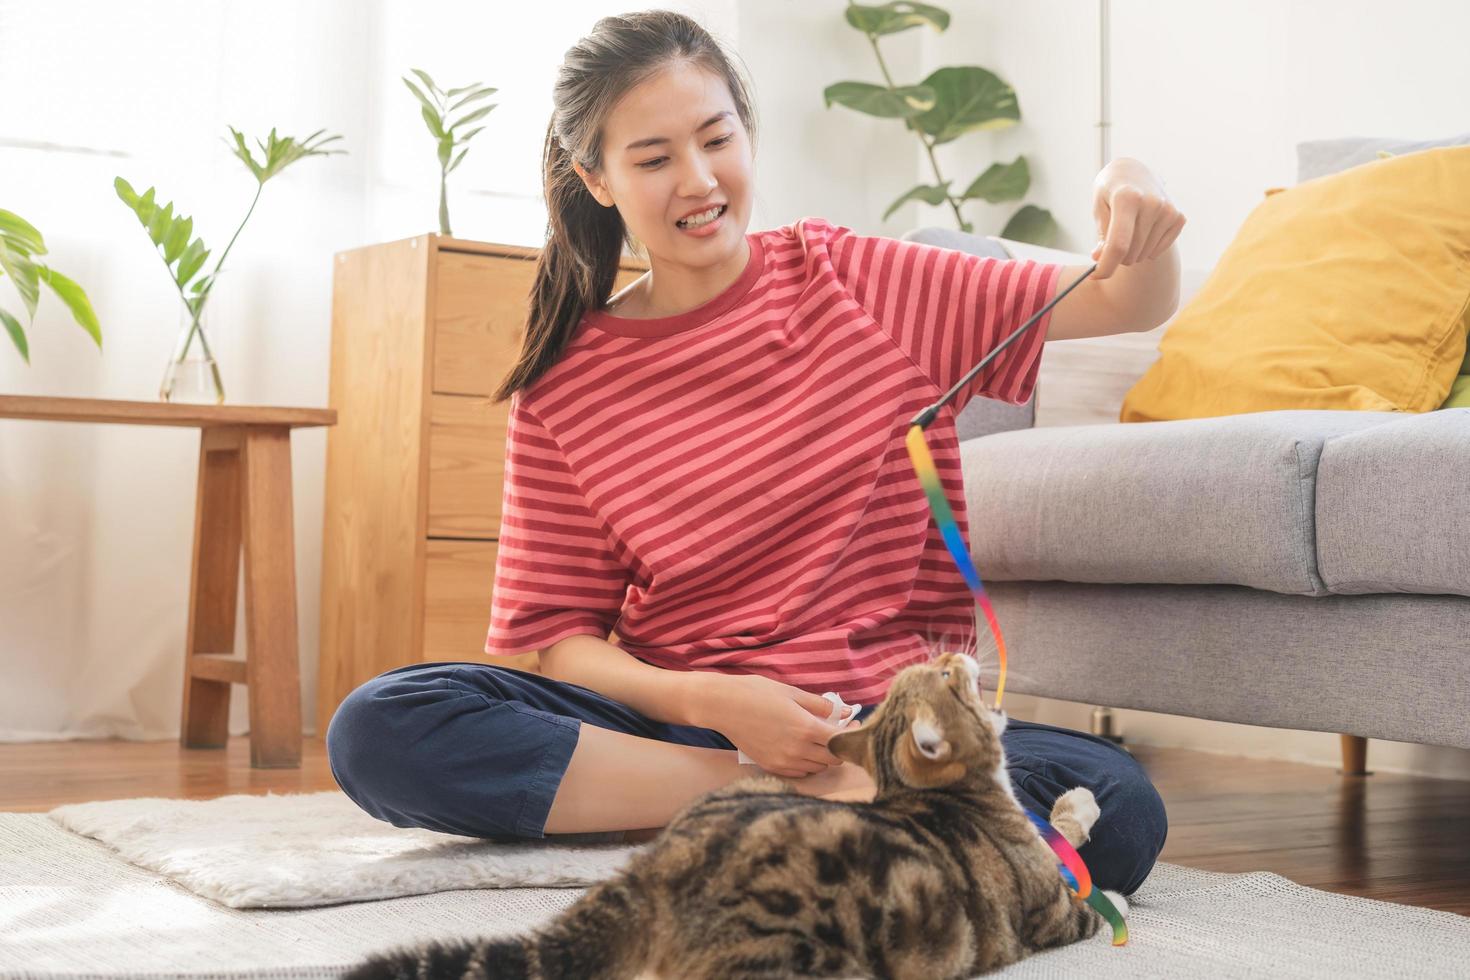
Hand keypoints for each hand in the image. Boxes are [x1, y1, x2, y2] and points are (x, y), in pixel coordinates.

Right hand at [696, 673, 845, 777]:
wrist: (724, 706)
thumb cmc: (758, 693)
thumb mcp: (793, 693)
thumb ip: (821, 706)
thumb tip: (844, 713)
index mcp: (807, 728)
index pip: (841, 741)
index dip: (852, 733)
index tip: (855, 724)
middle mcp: (798, 750)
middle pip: (833, 759)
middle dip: (840, 747)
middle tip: (839, 732)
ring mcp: (785, 762)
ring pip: (818, 768)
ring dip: (824, 756)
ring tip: (819, 739)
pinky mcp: (772, 767)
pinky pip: (800, 772)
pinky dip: (808, 764)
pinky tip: (803, 749)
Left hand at [1089, 158, 1185, 279]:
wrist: (1133, 173)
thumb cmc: (1110, 193)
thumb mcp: (1099, 209)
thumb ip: (1102, 235)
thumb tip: (1100, 259)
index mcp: (1127, 198)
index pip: (1118, 244)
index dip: (1106, 266)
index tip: (1095, 276)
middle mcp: (1151, 202)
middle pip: (1130, 253)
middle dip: (1117, 257)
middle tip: (1111, 244)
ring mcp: (1168, 210)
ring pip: (1144, 255)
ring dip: (1132, 253)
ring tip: (1128, 232)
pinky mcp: (1178, 217)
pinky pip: (1159, 250)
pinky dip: (1147, 249)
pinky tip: (1143, 231)